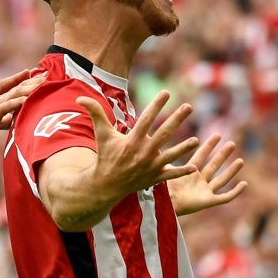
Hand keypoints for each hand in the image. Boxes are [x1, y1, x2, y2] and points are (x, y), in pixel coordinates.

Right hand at [0, 70, 44, 140]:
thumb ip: (2, 121)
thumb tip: (13, 121)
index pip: (14, 90)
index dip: (27, 83)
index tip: (39, 76)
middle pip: (18, 88)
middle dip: (33, 82)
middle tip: (48, 73)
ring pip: (15, 94)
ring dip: (29, 88)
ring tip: (43, 82)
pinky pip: (6, 106)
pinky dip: (17, 102)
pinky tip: (27, 99)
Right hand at [76, 89, 199, 202]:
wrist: (106, 185)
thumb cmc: (105, 156)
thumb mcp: (101, 135)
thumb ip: (95, 114)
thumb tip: (80, 98)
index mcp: (132, 140)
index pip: (147, 119)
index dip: (156, 105)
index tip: (166, 92)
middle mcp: (143, 152)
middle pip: (164, 133)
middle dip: (177, 119)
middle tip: (189, 106)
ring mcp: (150, 166)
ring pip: (171, 155)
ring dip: (184, 148)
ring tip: (196, 141)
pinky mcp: (154, 177)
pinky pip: (171, 175)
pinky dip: (182, 172)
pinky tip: (194, 167)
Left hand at [167, 132, 246, 215]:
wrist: (164, 205)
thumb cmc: (160, 189)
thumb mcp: (163, 170)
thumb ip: (163, 158)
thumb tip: (154, 141)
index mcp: (187, 172)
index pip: (200, 156)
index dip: (208, 146)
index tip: (217, 136)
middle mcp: (197, 181)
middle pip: (213, 166)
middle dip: (222, 155)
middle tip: (232, 143)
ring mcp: (203, 192)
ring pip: (221, 180)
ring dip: (231, 171)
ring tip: (240, 160)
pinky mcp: (208, 202)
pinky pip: (225, 197)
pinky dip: (235, 192)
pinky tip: (244, 184)